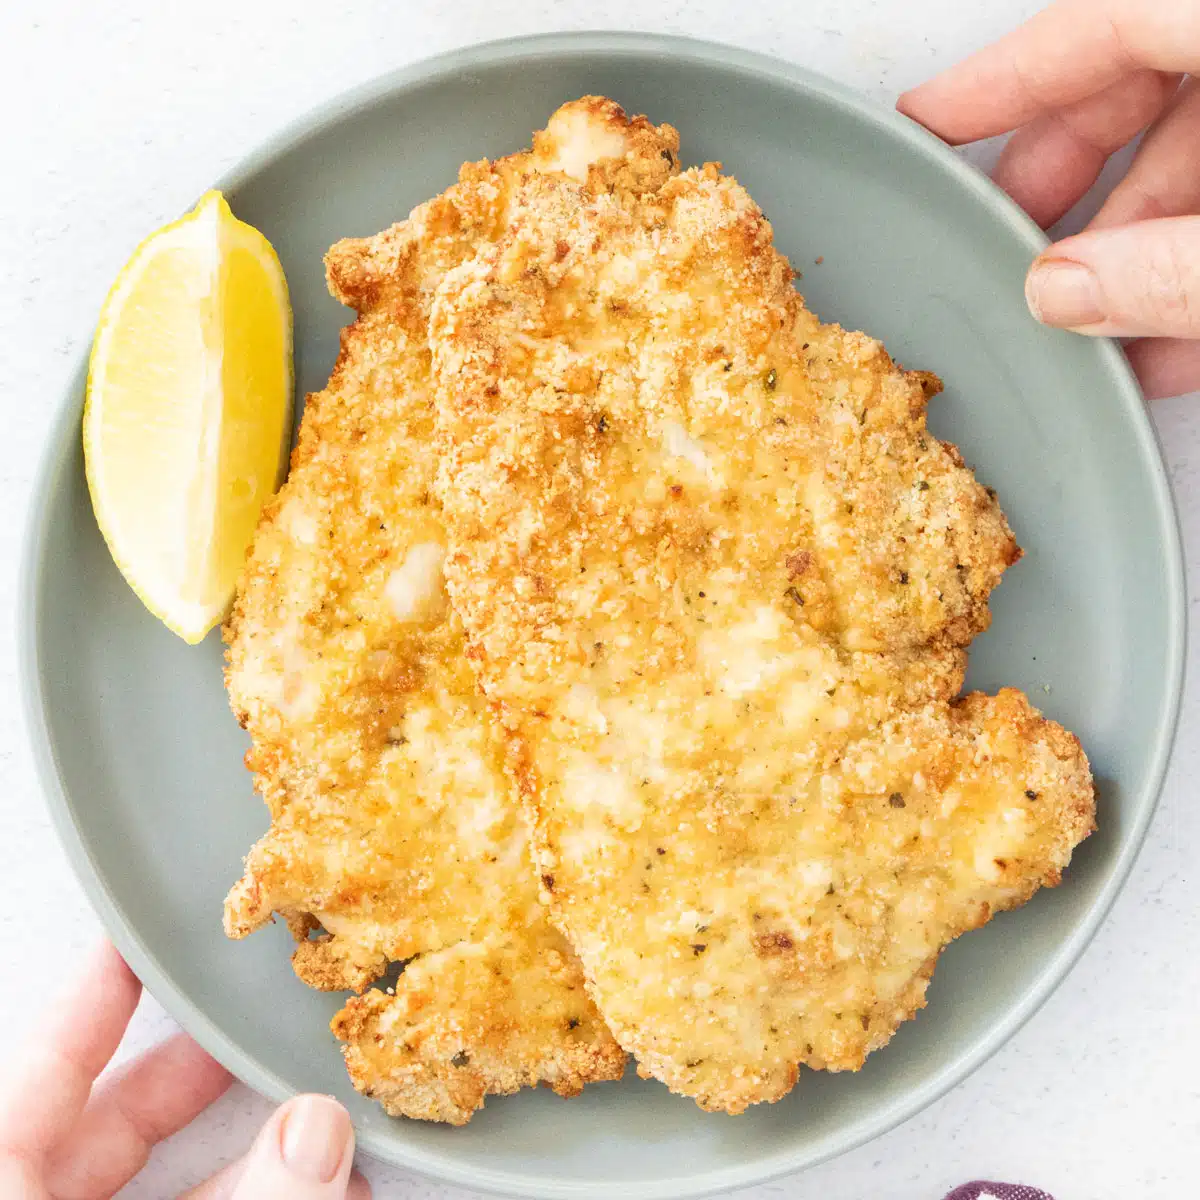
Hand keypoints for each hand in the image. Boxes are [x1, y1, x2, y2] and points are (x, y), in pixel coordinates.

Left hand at [0, 941, 369, 1198]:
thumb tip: (318, 1127)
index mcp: (4, 1189)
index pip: (42, 1067)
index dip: (92, 995)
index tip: (136, 939)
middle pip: (107, 1125)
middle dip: (196, 1073)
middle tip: (253, 1025)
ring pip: (162, 1193)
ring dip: (255, 1161)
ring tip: (328, 1131)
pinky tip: (326, 1196)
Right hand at [899, 0, 1199, 398]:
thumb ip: (1168, 272)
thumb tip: (1066, 292)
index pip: (1096, 23)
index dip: (998, 80)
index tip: (928, 125)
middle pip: (1136, 87)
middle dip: (1061, 187)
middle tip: (1007, 255)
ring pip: (1190, 156)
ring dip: (1132, 251)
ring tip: (1089, 334)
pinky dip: (1192, 265)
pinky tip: (1160, 342)